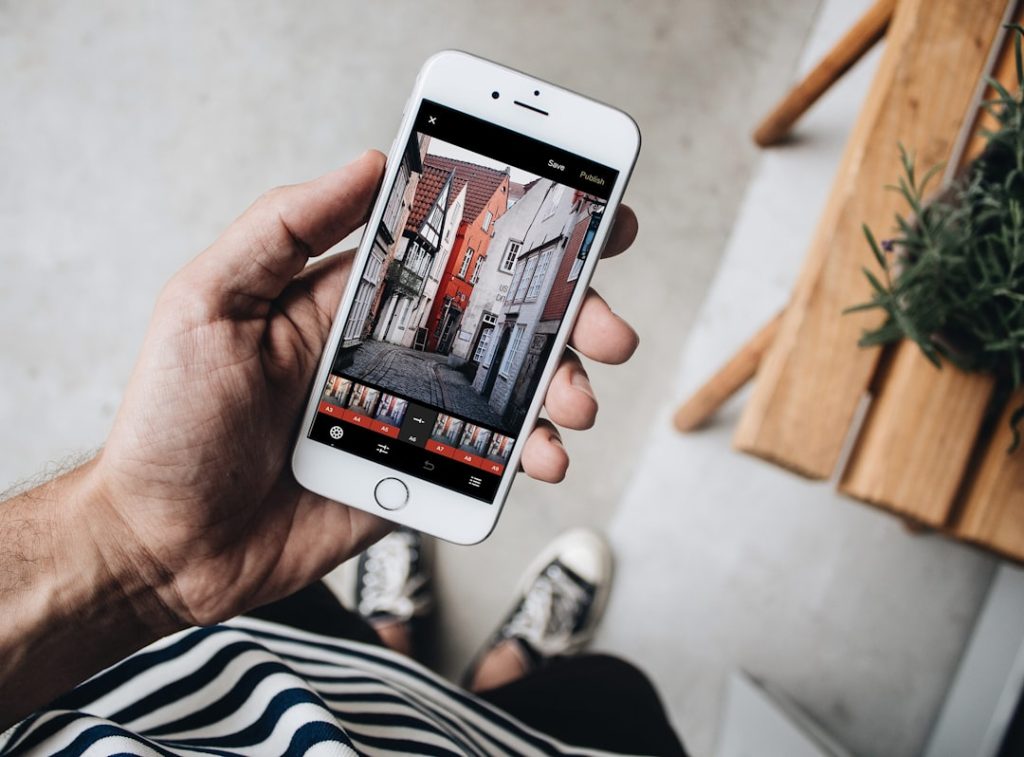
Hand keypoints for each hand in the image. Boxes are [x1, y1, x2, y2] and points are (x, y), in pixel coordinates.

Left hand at [82, 151, 638, 629]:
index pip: (448, 252)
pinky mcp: (417, 474)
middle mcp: (391, 352)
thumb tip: (368, 165)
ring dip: (561, 386)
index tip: (582, 215)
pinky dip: (531, 456)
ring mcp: (410, 415)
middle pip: (499, 321)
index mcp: (350, 301)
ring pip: (509, 390)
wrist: (165, 543)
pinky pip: (489, 459)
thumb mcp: (208, 302)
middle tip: (610, 326)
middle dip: (567, 316)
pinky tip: (546, 457)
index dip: (516, 231)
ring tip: (578, 401)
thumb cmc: (172, 421)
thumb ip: (282, 227)